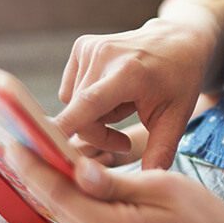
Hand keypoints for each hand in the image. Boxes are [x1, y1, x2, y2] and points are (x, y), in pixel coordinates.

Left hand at [8, 144, 223, 222]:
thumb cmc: (205, 218)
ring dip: (67, 195)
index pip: (60, 194)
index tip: (13, 143)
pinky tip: (91, 194)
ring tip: (65, 164)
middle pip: (61, 209)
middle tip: (36, 144)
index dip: (33, 167)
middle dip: (48, 176)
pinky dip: (83, 213)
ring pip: (70, 222)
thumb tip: (76, 169)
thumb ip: (114, 181)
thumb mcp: (164, 186)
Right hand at [55, 16, 219, 170]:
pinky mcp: (81, 46)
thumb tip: (150, 180)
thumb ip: (161, 151)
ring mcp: (90, 48)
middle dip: (98, 135)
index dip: (64, 128)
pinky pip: (70, 90)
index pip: (87, 104)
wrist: (178, 42)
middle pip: (80, 116)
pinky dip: (87, 101)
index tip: (44, 147)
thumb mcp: (176, 118)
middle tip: (123, 138)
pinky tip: (112, 94)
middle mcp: (104, 55)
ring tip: (124, 108)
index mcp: (129, 73)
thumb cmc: (179, 81)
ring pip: (73, 105)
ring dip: (94, 118)